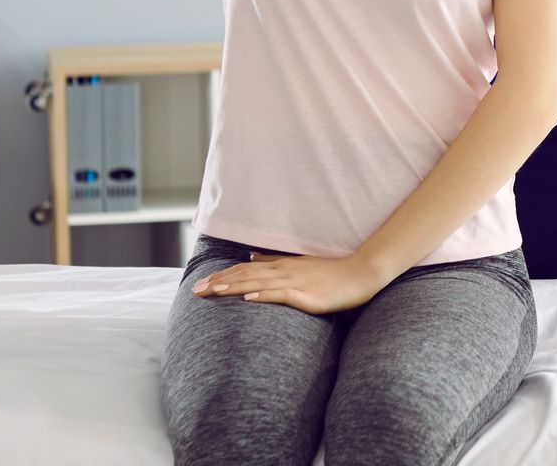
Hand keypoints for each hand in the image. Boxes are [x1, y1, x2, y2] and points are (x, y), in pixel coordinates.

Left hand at [190, 251, 392, 314]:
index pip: (245, 270)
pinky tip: (249, 299)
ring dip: (234, 287)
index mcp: (281, 266)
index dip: (222, 276)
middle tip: (195, 291)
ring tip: (213, 292)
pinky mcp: (307, 295)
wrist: (361, 274)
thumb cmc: (332, 272)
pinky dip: (264, 296)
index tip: (201, 284)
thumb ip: (274, 261)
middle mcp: (284, 271)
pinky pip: (282, 295)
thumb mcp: (300, 264)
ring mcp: (295, 282)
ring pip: (259, 284)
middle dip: (219, 283)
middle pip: (246, 276)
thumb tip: (250, 257)